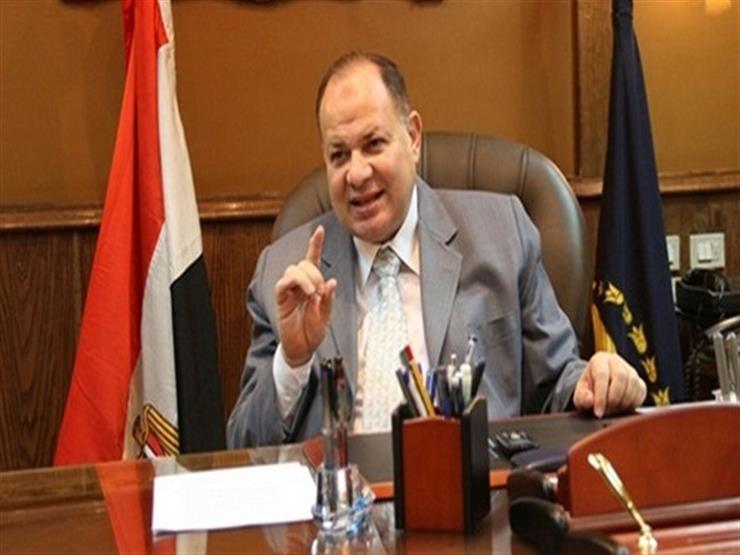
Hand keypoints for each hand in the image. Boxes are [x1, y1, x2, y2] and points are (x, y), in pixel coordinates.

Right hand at [275, 225, 336, 367]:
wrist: (302, 348)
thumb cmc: (313, 331)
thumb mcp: (326, 315)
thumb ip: (329, 299)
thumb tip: (332, 281)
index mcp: (311, 284)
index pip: (312, 260)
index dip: (315, 244)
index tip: (320, 229)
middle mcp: (298, 285)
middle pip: (303, 263)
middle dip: (315, 273)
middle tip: (321, 291)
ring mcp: (288, 291)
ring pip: (293, 269)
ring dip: (307, 277)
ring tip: (314, 294)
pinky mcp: (281, 299)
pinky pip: (283, 283)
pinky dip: (296, 283)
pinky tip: (306, 293)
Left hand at [573, 352, 646, 417]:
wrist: (599, 389)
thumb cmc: (588, 390)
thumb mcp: (579, 394)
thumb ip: (582, 397)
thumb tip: (591, 401)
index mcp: (599, 360)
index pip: (602, 375)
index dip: (601, 396)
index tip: (598, 412)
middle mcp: (616, 362)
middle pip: (620, 376)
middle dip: (614, 398)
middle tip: (607, 411)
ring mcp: (630, 370)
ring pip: (633, 384)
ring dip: (624, 401)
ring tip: (613, 411)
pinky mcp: (640, 381)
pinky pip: (641, 392)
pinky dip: (633, 403)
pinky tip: (623, 408)